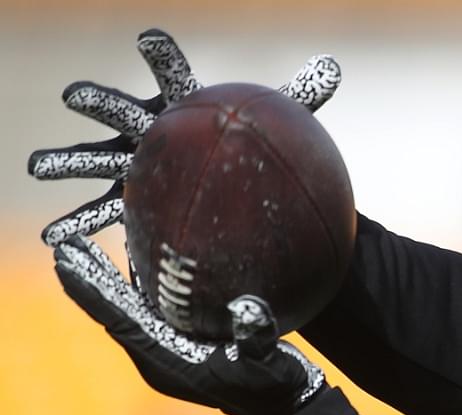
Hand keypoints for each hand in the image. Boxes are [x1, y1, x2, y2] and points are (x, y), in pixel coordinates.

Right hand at [28, 28, 341, 244]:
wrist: (220, 176)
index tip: (151, 38)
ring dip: (67, 161)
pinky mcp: (125, 196)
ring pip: (94, 159)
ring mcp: (130, 162)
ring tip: (38, 166)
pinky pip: (100, 211)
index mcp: (181, 107)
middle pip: (122, 112)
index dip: (164, 57)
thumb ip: (300, 97)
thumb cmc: (241, 144)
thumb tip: (334, 66)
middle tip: (76, 94)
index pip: (174, 76)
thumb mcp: (274, 124)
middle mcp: (148, 129)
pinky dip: (76, 222)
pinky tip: (55, 239)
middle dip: (100, 103)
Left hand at [53, 234, 326, 414]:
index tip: (66, 261)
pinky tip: (132, 265)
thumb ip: (255, 338)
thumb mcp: (268, 362)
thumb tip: (249, 309)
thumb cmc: (273, 387)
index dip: (92, 291)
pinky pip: (145, 313)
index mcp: (166, 362)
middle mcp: (157, 358)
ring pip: (126, 313)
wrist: (282, 407)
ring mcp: (166, 353)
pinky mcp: (178, 346)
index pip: (119, 320)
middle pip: (114, 313)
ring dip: (105, 283)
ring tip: (84, 250)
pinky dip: (133, 290)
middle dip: (90, 280)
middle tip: (64, 247)